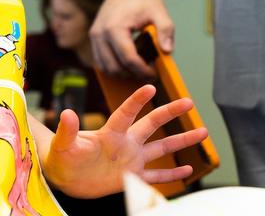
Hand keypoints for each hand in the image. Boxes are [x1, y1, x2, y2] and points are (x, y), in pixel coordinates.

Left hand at [42, 85, 207, 197]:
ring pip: (162, 148)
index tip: (150, 87)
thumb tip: (67, 114)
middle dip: (170, 113)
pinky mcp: (132, 176)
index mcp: (110, 134)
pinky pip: (156, 176)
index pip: (126, 114)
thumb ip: (67, 131)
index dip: (137, 101)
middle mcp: (126, 143)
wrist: (65, 178)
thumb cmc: (61, 160)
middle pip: (152, 124)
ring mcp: (132, 159)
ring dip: (182, 141)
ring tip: (203, 132)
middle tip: (188, 102)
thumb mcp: (62, 147)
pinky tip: (188, 170)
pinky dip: (172, 174)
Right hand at [90, 0, 173, 77]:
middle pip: (114, 67)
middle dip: (132, 75)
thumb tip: (168, 50)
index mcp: (115, 28)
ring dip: (122, 73)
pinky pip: (101, 61)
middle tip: (149, 75)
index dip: (142, 70)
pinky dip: (114, 67)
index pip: (128, 58)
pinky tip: (129, 65)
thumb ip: (166, 30)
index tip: (154, 74)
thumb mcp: (160, 12)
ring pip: (104, 67)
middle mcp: (100, 33)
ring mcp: (94, 36)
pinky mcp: (94, 38)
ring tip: (140, 70)